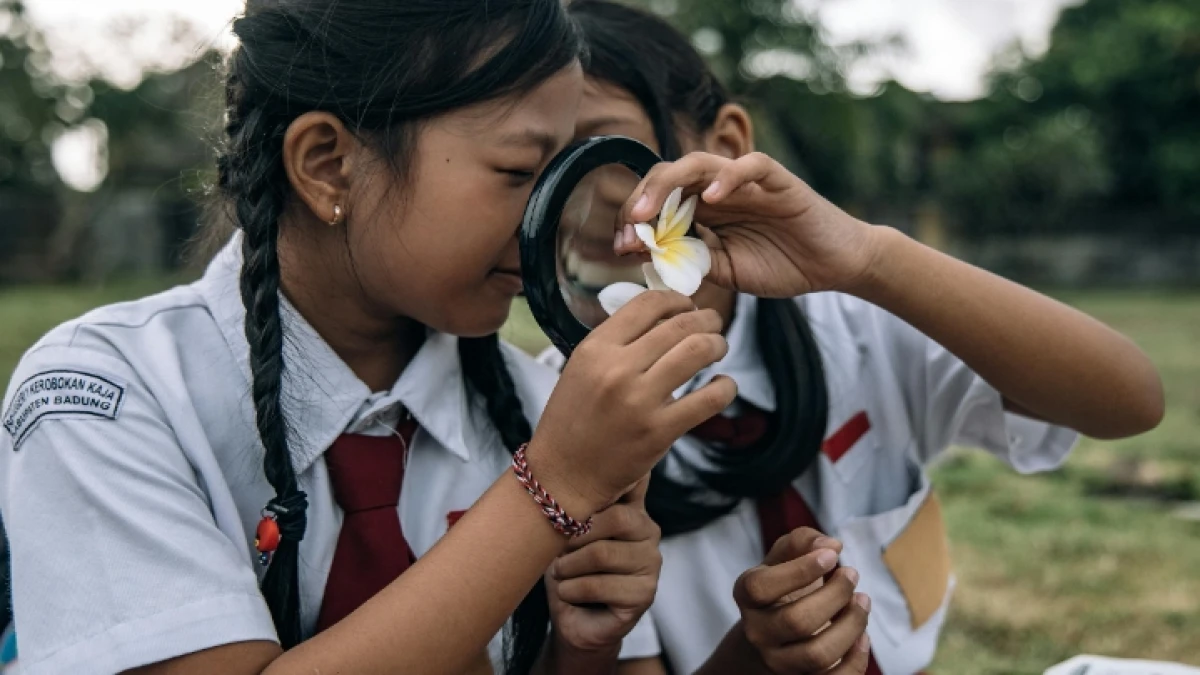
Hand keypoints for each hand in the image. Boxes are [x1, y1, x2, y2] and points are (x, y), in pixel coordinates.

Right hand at [529, 291, 736, 514]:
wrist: (563, 474)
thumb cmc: (572, 421)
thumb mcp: (581, 368)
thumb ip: (617, 343)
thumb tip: (663, 320)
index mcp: (596, 348)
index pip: (648, 304)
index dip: (677, 299)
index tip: (689, 306)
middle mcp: (617, 369)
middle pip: (679, 324)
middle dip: (706, 319)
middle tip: (714, 324)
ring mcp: (640, 400)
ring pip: (698, 351)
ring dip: (717, 344)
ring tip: (718, 348)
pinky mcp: (659, 431)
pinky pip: (709, 399)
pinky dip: (725, 387)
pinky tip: (724, 386)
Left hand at [546, 479, 660, 656]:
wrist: (571, 619)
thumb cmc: (566, 568)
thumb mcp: (564, 531)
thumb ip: (577, 503)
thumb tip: (572, 464)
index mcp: (632, 508)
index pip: (637, 480)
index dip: (621, 476)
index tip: (595, 476)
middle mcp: (649, 531)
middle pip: (616, 519)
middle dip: (576, 536)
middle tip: (558, 552)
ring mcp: (651, 563)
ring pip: (601, 555)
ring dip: (567, 568)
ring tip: (561, 574)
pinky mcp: (644, 594)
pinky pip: (598, 586)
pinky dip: (571, 590)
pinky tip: (569, 593)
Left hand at [617, 152, 879, 297]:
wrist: (834, 266)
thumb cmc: (781, 265)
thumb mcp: (725, 272)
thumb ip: (692, 262)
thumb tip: (647, 257)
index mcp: (703, 208)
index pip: (658, 199)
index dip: (634, 218)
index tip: (619, 246)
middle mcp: (719, 188)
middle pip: (669, 175)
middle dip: (641, 199)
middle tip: (627, 227)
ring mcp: (747, 180)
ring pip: (699, 163)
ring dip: (668, 184)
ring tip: (649, 212)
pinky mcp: (779, 180)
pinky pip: (751, 166)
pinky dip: (729, 177)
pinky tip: (711, 199)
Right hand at [733, 528, 870, 673]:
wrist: (772, 632)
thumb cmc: (784, 586)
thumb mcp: (784, 557)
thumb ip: (803, 541)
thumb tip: (832, 545)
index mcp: (747, 596)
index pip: (762, 586)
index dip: (799, 570)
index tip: (832, 555)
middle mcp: (757, 632)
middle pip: (797, 621)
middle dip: (835, 595)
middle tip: (852, 575)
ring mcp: (778, 661)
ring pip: (818, 655)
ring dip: (851, 625)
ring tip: (862, 602)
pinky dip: (856, 661)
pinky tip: (863, 636)